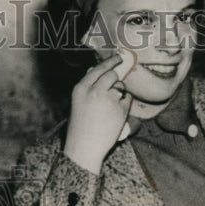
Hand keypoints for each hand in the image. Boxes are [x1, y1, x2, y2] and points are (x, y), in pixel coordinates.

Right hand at [63, 53, 136, 173]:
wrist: (84, 148)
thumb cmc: (79, 127)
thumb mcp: (77, 103)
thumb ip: (86, 86)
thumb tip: (93, 69)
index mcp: (81, 88)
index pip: (98, 69)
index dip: (109, 62)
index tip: (118, 57)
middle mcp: (95, 91)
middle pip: (111, 75)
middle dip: (115, 79)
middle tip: (115, 85)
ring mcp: (109, 100)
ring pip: (120, 87)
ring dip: (119, 93)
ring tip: (110, 108)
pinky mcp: (120, 110)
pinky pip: (128, 98)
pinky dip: (125, 103)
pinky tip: (116, 113)